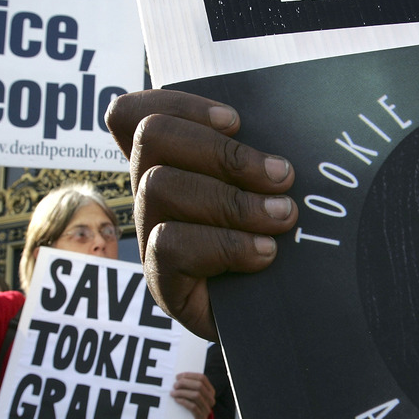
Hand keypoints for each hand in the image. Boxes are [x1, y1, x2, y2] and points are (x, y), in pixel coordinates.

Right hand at [105, 90, 297, 340]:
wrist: (286, 314)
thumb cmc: (282, 241)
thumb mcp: (270, 188)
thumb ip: (261, 156)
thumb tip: (281, 133)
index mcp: (172, 162)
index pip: (132, 113)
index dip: (177, 103)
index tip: (236, 120)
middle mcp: (151, 193)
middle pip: (152, 136)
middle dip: (222, 151)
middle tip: (281, 175)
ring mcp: (150, 236)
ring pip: (160, 186)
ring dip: (232, 200)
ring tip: (283, 216)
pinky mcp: (161, 280)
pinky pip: (170, 244)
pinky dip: (227, 244)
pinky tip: (265, 254)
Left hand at [171, 372, 215, 418]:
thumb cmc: (193, 404)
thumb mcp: (195, 394)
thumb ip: (191, 386)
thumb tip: (178, 378)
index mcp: (210, 390)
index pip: (202, 378)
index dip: (189, 375)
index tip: (178, 377)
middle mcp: (211, 398)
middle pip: (199, 385)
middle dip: (185, 383)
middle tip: (175, 385)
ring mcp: (207, 408)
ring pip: (196, 395)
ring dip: (182, 392)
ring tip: (173, 393)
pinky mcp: (201, 417)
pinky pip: (193, 406)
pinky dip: (183, 401)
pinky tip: (176, 400)